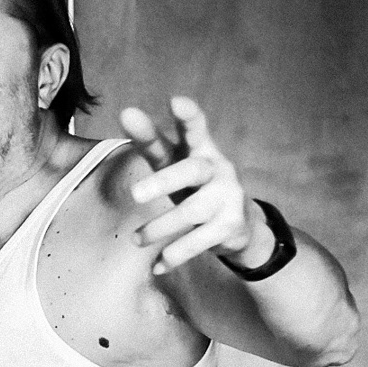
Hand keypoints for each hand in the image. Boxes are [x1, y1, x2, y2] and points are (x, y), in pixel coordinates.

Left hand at [120, 96, 266, 274]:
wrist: (240, 225)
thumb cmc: (194, 187)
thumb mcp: (174, 164)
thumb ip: (152, 142)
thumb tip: (127, 112)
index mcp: (201, 150)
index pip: (195, 129)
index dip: (188, 116)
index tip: (176, 101)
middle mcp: (217, 169)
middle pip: (191, 171)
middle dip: (164, 181)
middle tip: (135, 194)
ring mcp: (228, 197)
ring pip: (190, 212)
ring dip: (159, 228)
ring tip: (135, 240)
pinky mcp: (231, 226)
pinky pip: (197, 242)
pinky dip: (175, 255)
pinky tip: (157, 265)